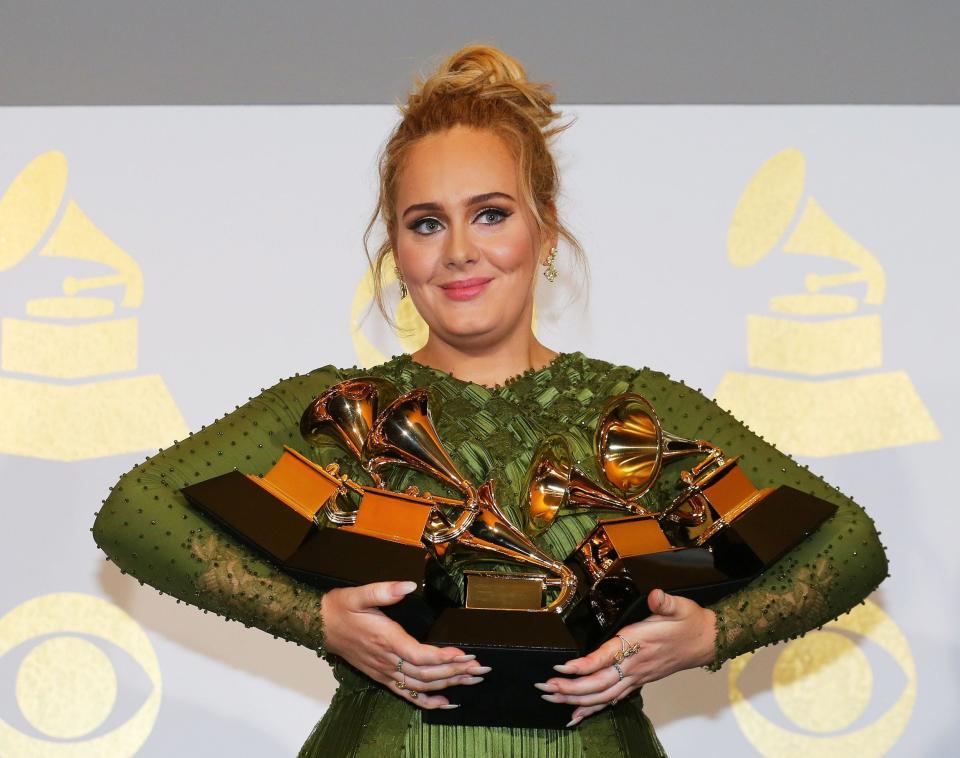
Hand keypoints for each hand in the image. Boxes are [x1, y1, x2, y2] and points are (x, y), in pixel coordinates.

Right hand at [321, 580, 489, 708]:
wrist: (320, 626)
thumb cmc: (341, 609)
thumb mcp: (359, 593)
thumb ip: (384, 590)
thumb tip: (408, 586)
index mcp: (385, 639)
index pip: (419, 655)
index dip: (443, 657)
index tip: (464, 654)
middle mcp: (387, 660)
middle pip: (426, 674)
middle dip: (455, 672)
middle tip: (480, 668)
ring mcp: (385, 672)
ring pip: (420, 686)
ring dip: (448, 684)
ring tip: (472, 679)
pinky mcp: (382, 677)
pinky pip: (407, 695)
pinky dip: (427, 701)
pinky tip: (446, 703)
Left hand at [535, 588, 716, 726]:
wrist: (707, 641)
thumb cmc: (689, 622)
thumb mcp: (678, 607)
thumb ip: (664, 602)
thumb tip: (657, 595)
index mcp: (638, 644)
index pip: (605, 658)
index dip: (583, 666)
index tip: (561, 668)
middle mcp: (635, 665)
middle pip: (598, 683)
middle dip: (570, 689)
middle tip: (545, 689)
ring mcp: (637, 676)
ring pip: (603, 695)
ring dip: (576, 700)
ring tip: (552, 700)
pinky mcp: (639, 680)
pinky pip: (613, 699)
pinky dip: (594, 708)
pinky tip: (578, 713)